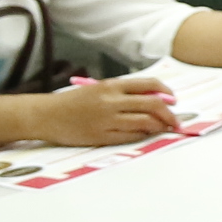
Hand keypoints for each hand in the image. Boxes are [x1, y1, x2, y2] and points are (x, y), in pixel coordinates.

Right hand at [41, 76, 183, 146]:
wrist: (45, 115)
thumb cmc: (73, 102)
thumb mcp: (98, 89)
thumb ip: (124, 93)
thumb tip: (155, 98)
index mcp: (111, 85)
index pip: (149, 85)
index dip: (166, 92)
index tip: (173, 100)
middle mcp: (111, 100)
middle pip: (153, 104)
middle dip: (170, 113)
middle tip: (176, 121)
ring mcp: (106, 119)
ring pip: (145, 122)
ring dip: (159, 126)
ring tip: (163, 128)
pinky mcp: (100, 136)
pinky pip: (130, 136)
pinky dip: (142, 135)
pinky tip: (144, 134)